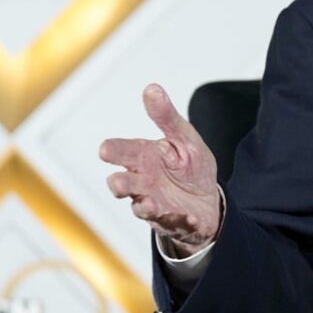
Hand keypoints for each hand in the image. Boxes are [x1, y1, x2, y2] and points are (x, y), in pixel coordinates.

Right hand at [100, 84, 220, 256]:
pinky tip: (189, 217)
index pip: (123, 152)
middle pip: (125, 184)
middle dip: (119, 184)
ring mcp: (156, 205)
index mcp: (143, 159)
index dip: (114, 151)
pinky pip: (175, 223)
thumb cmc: (187, 166)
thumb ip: (166, 117)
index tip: (105, 149)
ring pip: (143, 208)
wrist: (206, 200)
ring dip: (146, 206)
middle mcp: (143, 184)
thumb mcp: (184, 138)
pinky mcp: (173, 222)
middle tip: (117, 183)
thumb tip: (151, 88)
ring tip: (150, 204)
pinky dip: (181, 221)